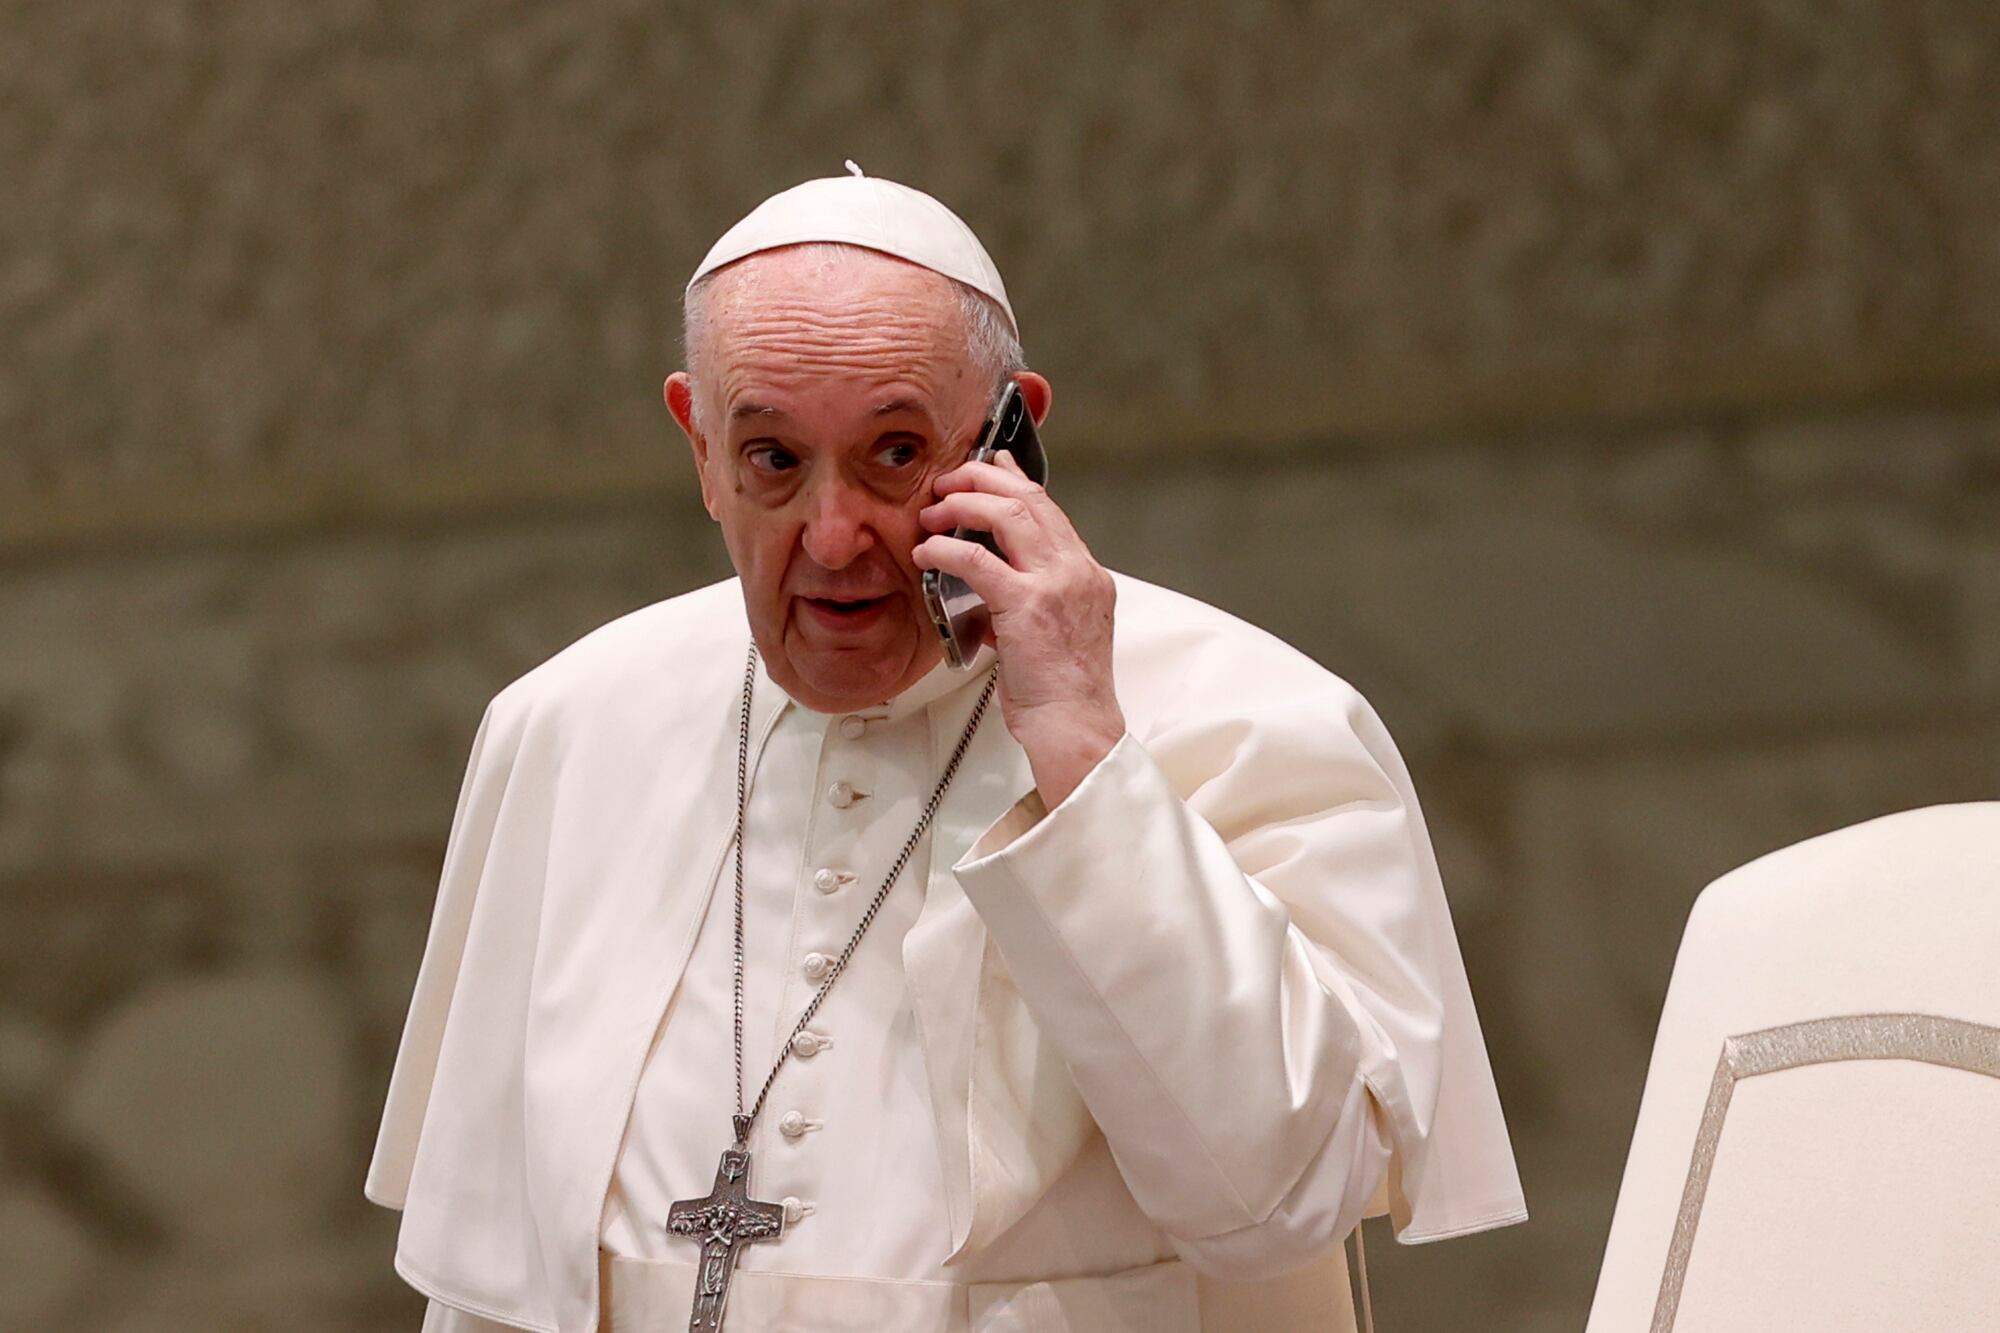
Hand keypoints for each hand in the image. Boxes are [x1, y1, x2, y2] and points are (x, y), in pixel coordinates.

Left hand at [915, 452, 1124, 805]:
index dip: (1016, 481)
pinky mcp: (1028, 606)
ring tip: (933, 512)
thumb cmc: (1064, 693)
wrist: (1077, 728)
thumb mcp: (1054, 633)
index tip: (992, 464)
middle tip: (949, 480)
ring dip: (964, 505)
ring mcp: (1056, 585)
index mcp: (1088, 575)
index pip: (1051, 511)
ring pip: (1008, 515)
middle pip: (1030, 500)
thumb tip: (992, 581)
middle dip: (983, 480)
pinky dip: (946, 550)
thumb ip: (1030, 598)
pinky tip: (926, 553)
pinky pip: (977, 561)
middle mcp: (1077, 571)